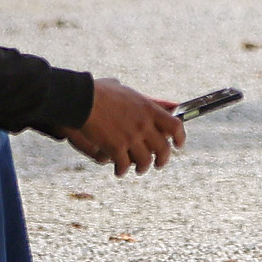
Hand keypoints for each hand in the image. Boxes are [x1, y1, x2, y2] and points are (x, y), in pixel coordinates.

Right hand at [64, 79, 184, 176]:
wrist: (81, 100)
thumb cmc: (99, 92)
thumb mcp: (125, 90)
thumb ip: (141, 98)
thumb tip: (155, 101)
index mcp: (149, 109)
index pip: (175, 126)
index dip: (180, 137)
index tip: (179, 145)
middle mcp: (144, 124)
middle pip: (163, 149)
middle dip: (163, 159)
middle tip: (158, 164)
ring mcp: (131, 137)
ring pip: (145, 161)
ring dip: (142, 167)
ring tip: (138, 169)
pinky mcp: (116, 148)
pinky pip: (124, 165)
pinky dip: (122, 170)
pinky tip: (119, 171)